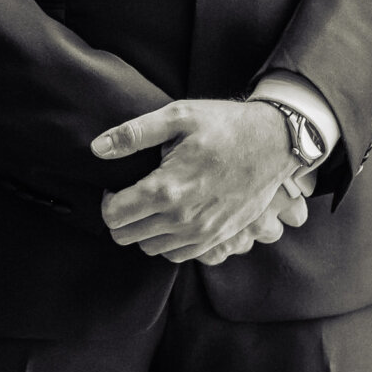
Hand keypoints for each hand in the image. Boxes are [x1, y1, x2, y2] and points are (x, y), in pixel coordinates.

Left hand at [93, 99, 299, 263]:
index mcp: (166, 189)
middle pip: (126, 237)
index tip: (118, 185)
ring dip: (143, 230)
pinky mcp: (217, 238)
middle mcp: (181, 218)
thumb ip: (133, 134)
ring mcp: (201, 233)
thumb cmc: (225, 125)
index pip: (113, 216)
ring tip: (153, 203)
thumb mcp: (178, 116)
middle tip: (131, 193)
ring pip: (150, 249)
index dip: (107, 200)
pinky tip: (172, 216)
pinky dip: (167, 241)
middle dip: (121, 216)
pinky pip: (177, 255)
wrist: (274, 142)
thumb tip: (97, 148)